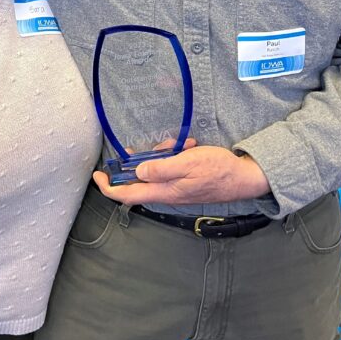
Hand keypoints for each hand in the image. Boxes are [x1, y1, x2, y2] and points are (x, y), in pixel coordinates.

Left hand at [93, 142, 269, 206]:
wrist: (242, 177)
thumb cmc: (217, 171)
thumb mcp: (188, 164)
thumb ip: (161, 168)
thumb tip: (138, 171)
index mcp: (163, 191)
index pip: (126, 194)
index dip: (108, 186)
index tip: (98, 173)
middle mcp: (165, 192)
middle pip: (138, 180)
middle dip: (139, 161)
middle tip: (153, 146)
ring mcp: (174, 188)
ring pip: (154, 171)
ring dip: (161, 155)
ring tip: (179, 145)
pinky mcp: (182, 182)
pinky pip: (169, 168)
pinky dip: (174, 156)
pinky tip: (188, 147)